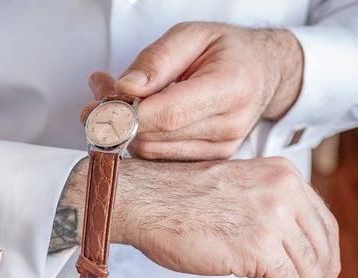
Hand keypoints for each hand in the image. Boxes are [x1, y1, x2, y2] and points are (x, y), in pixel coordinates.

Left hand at [81, 22, 302, 160]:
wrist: (261, 73)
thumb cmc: (226, 50)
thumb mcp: (191, 35)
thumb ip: (157, 60)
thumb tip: (124, 88)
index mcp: (231, 88)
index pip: (170, 114)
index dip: (128, 115)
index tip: (97, 107)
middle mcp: (229, 125)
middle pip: (157, 137)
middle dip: (119, 119)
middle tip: (100, 91)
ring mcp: (221, 149)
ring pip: (154, 152)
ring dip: (126, 131)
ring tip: (117, 98)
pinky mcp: (209, 162)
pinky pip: (162, 159)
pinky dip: (141, 139)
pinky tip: (138, 118)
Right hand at [111, 156, 339, 277]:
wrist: (145, 202)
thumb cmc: (177, 203)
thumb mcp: (238, 194)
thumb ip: (269, 211)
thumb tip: (291, 255)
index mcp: (283, 175)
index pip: (325, 224)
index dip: (326, 260)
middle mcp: (287, 191)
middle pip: (323, 250)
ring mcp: (276, 218)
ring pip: (308, 276)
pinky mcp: (262, 248)